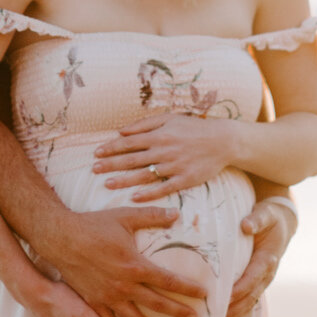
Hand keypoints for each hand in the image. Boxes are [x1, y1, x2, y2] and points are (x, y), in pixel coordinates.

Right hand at [38, 203, 207, 316]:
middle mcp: (124, 286)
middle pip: (157, 303)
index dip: (188, 289)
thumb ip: (153, 216)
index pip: (169, 281)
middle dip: (178, 311)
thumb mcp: (125, 216)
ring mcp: (108, 296)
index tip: (203, 294)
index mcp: (135, 266)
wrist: (61, 238)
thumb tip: (176, 214)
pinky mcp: (93, 302)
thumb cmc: (94, 226)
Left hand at [92, 115, 235, 201]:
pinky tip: (135, 197)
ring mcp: (174, 166)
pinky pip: (164, 188)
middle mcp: (164, 150)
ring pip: (144, 174)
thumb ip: (144, 124)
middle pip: (132, 159)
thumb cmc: (193, 128)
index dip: (111, 147)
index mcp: (159, 134)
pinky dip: (149, 193)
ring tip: (107, 184)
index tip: (96, 153)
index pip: (129, 142)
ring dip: (124, 180)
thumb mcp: (169, 119)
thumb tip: (121, 130)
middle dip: (111, 164)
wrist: (223, 141)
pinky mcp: (185, 179)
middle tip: (94, 169)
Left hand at [225, 196, 296, 316]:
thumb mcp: (266, 213)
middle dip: (234, 309)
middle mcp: (267, 274)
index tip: (225, 297)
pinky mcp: (257, 283)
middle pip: (250, 296)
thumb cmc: (271, 217)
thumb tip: (245, 225)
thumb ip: (257, 219)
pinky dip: (236, 312)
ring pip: (249, 303)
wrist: (283, 223)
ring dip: (234, 316)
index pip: (253, 277)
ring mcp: (263, 281)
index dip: (240, 289)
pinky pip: (247, 301)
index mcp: (268, 259)